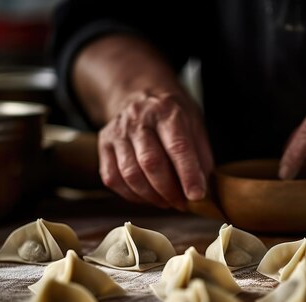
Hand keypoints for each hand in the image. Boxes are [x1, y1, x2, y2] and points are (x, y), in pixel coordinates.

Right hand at [98, 91, 212, 209]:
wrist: (138, 94)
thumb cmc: (172, 115)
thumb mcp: (195, 124)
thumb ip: (200, 157)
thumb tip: (202, 192)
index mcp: (167, 111)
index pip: (178, 146)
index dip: (188, 175)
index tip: (196, 196)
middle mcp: (139, 119)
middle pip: (151, 162)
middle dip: (169, 191)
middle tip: (181, 204)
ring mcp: (117, 132)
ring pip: (130, 174)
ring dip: (151, 197)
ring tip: (166, 202)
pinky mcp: (103, 145)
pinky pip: (113, 178)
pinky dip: (132, 195)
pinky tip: (147, 196)